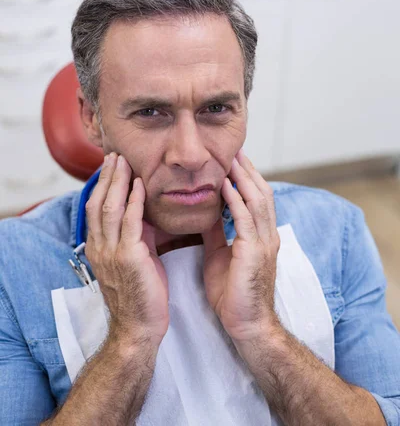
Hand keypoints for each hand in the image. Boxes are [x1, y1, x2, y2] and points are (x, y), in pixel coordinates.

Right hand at [85, 153, 168, 347]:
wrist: (139, 327)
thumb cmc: (140, 294)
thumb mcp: (133, 259)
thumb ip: (134, 234)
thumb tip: (142, 211)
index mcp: (98, 248)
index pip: (95, 209)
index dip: (102, 185)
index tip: (111, 166)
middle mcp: (100, 247)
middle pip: (98, 203)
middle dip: (107, 177)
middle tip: (115, 155)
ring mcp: (111, 252)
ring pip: (110, 208)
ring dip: (117, 182)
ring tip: (124, 162)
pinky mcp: (129, 257)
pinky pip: (130, 222)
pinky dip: (133, 201)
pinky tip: (139, 184)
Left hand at [202, 149, 279, 343]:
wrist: (246, 325)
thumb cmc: (233, 293)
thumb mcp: (221, 255)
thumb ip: (217, 231)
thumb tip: (206, 211)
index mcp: (261, 236)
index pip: (257, 197)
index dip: (247, 177)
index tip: (233, 158)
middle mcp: (267, 235)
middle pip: (261, 192)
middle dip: (248, 170)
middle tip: (234, 149)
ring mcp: (264, 243)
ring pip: (258, 200)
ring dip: (244, 178)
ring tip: (231, 159)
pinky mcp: (254, 252)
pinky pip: (246, 220)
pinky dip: (236, 200)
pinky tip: (226, 186)